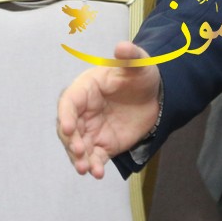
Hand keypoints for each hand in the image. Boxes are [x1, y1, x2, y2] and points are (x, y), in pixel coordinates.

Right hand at [57, 42, 161, 178]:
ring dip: (78, 159)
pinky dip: (94, 166)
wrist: (156, 97)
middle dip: (70, 142)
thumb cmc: (140, 75)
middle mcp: (83, 111)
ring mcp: (92, 130)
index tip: (68, 128)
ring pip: (78, 147)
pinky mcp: (103, 145)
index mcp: (85, 89)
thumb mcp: (139, 64)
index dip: (65, 115)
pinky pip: (94, 157)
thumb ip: (130, 56)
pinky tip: (97, 174)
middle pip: (68, 128)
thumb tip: (122, 47)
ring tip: (85, 169)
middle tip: (79, 152)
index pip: (69, 102)